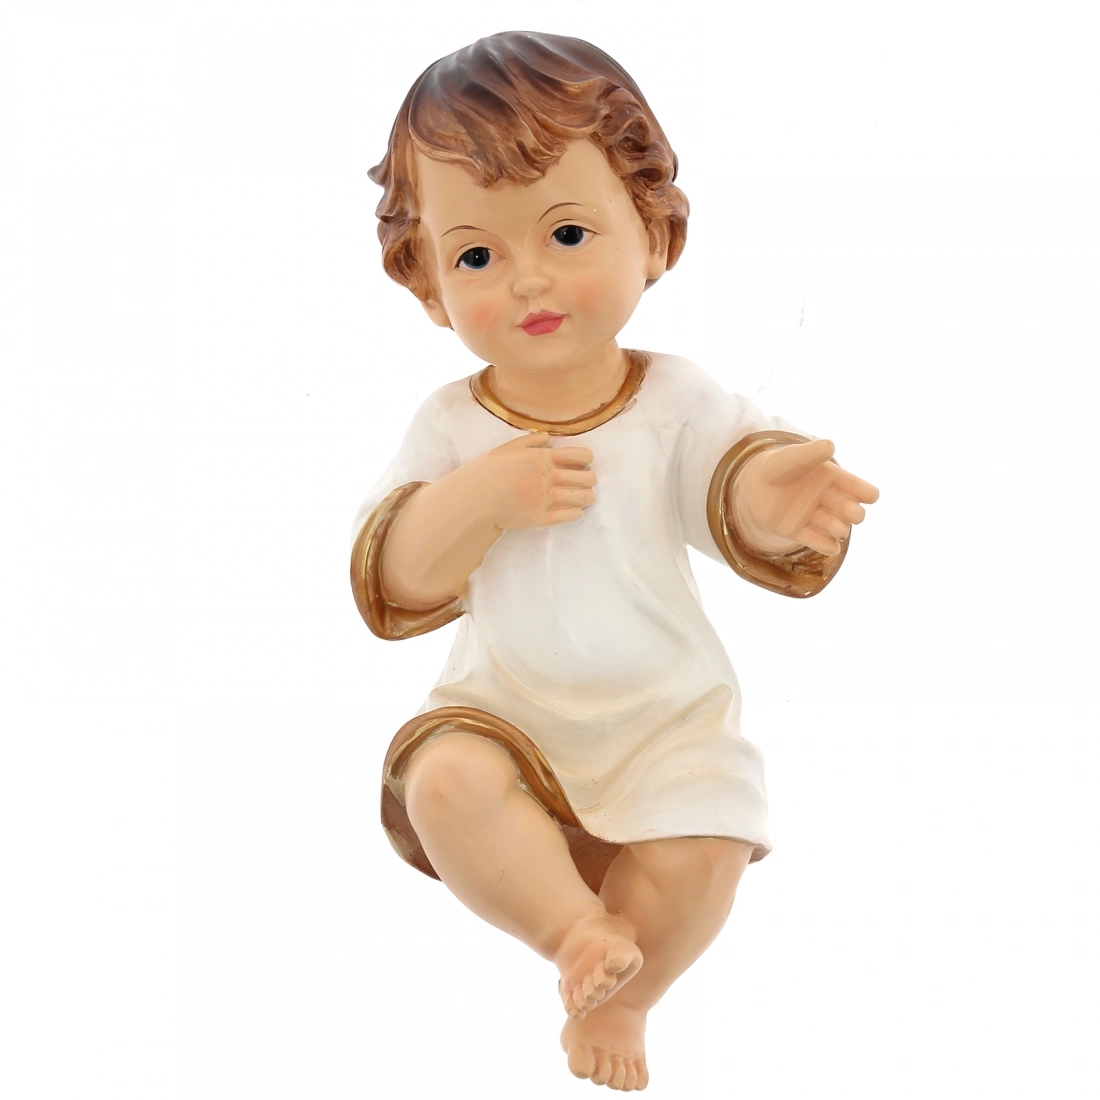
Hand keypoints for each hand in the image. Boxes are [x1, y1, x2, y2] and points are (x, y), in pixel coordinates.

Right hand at [465, 431, 596, 530]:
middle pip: (588, 478)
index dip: (586, 459)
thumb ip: (530, 441)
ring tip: (582, 497)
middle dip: (589, 479)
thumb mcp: (508, 448)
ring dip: (586, 496)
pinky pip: (570, 515)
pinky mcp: (541, 518)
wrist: (475, 498)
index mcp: (544, 458)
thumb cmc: (489, 471)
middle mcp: (549, 477)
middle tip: (583, 481)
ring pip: (583, 498)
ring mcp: (547, 499)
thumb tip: (548, 438)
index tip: (582, 463)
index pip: (582, 456)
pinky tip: (574, 510)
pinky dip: (576, 512)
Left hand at [730, 439, 878, 555]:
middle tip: (853, 514)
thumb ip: (810, 453)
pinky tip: (832, 547)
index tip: (871, 497)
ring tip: (839, 531)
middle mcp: (827, 499)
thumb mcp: (792, 458)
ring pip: (836, 527)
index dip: (866, 492)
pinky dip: (826, 546)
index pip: (857, 487)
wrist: (753, 486)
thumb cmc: (778, 466)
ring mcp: (814, 516)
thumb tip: (830, 446)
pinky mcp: (799, 531)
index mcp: (832, 478)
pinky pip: (818, 542)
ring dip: (840, 530)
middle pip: (851, 510)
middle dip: (855, 513)